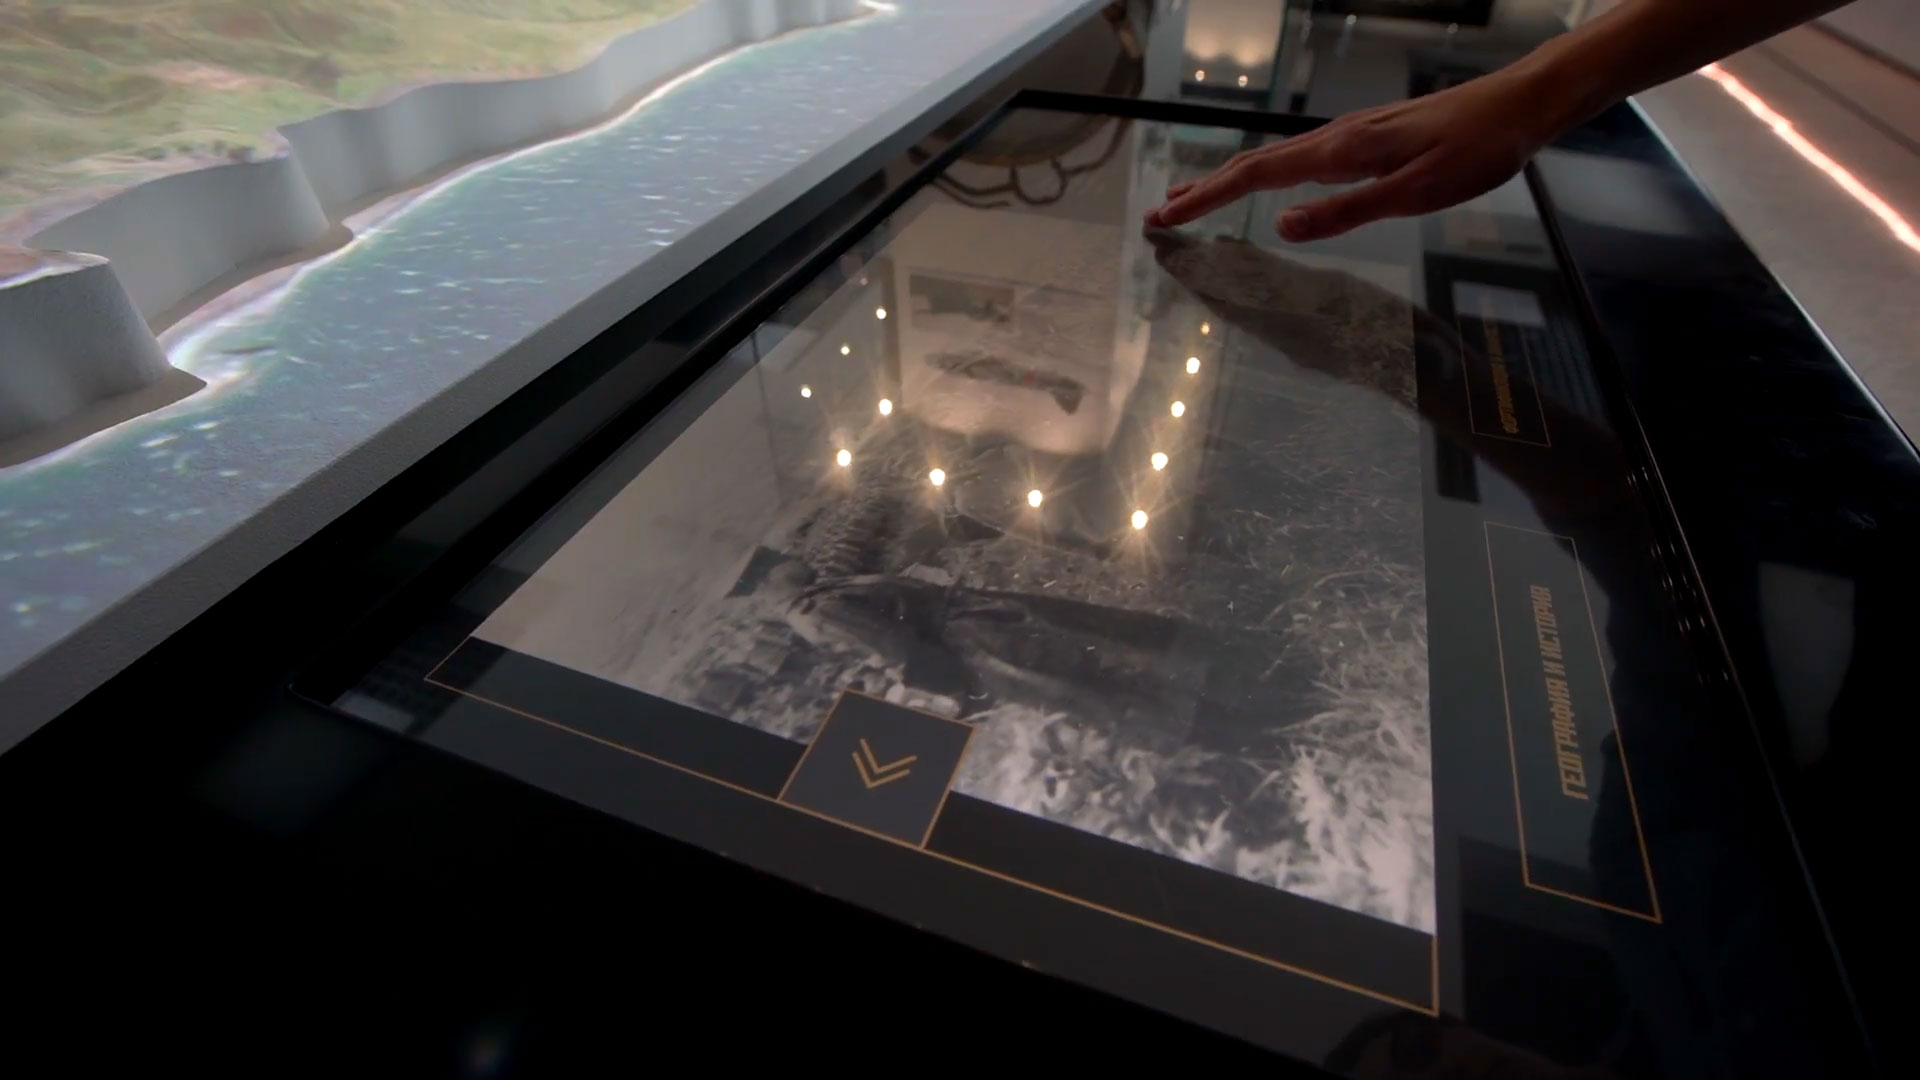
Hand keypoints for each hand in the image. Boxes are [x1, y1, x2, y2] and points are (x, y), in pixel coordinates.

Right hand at [1144, 64, 1563, 240]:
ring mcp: (1350, 136)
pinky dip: (1263, 174)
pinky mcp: (1366, 138)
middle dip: (1202, 190)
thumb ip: (1347, 211)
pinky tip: (1265, 184)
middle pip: (1252, 165)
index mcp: (1341, 152)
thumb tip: (1281, 226)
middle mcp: (1336, 138)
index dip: (1207, 199)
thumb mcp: (1414, 194)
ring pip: (1272, 160)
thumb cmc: (1475, 152)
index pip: (1256, 178)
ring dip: (1227, 181)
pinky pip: (1297, 159)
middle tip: (1160, 214)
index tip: (1167, 219)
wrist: (1518, 107)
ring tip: (1193, 198)